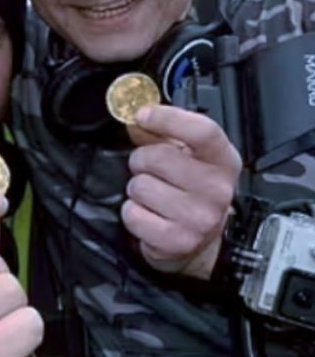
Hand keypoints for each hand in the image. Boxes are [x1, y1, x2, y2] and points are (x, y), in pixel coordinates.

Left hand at [122, 105, 240, 279]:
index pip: (201, 131)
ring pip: (140, 186)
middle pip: (159, 157)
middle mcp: (217, 189)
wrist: (200, 241)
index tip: (143, 115)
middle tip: (149, 170)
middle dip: (142, 160)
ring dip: (137, 189)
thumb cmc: (191, 193)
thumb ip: (160, 134)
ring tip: (153, 196)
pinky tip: (150, 215)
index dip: (168, 119)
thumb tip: (136, 119)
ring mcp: (199, 218)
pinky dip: (133, 213)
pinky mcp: (176, 240)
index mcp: (223, 161)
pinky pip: (132, 213)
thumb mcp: (186, 158)